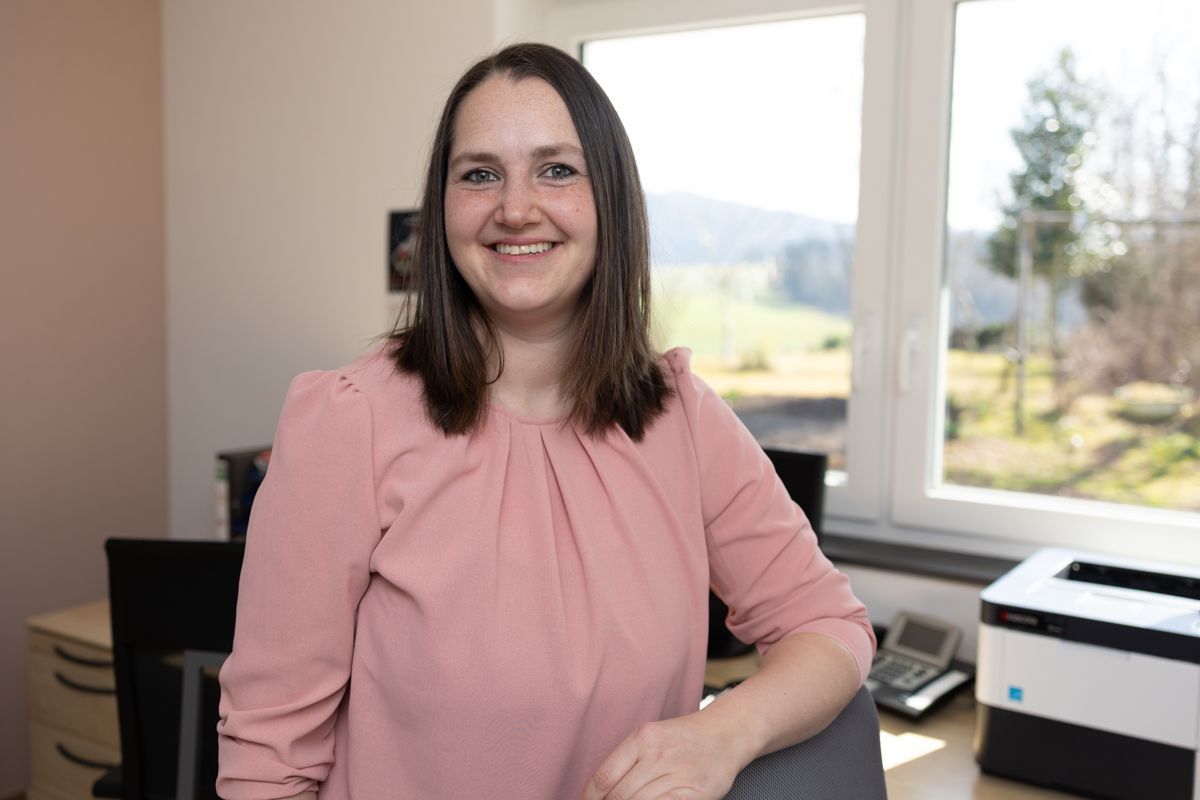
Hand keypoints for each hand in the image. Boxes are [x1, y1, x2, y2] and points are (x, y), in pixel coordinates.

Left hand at [581, 710, 751, 799]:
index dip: (589, 797)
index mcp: (642, 738)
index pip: (604, 776)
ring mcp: (677, 774)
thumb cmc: (683, 738)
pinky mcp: (694, 793)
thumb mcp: (651, 737)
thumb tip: (599, 789)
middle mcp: (658, 755)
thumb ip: (627, 760)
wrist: (725, 735)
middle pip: (619, 795)